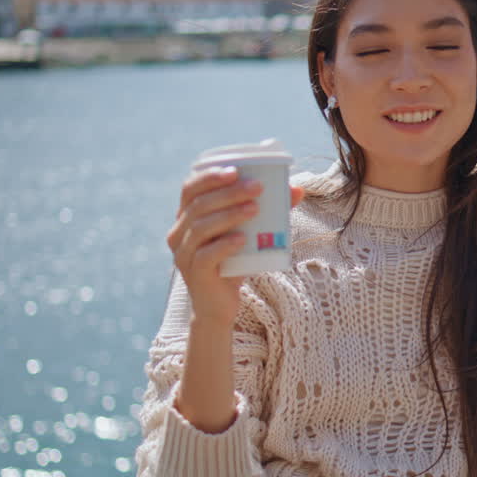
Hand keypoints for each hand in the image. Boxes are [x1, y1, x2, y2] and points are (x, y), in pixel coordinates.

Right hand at [166, 167, 303, 330]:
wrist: (220, 306)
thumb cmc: (233, 262)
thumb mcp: (249, 234)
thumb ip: (268, 212)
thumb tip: (297, 190)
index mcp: (186, 217)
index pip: (190, 189)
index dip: (209, 176)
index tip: (235, 170)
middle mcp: (179, 233)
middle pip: (198, 205)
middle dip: (228, 192)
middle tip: (257, 187)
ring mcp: (184, 254)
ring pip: (200, 228)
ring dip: (229, 215)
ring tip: (255, 209)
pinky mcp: (195, 274)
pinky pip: (205, 256)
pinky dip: (224, 245)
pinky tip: (242, 239)